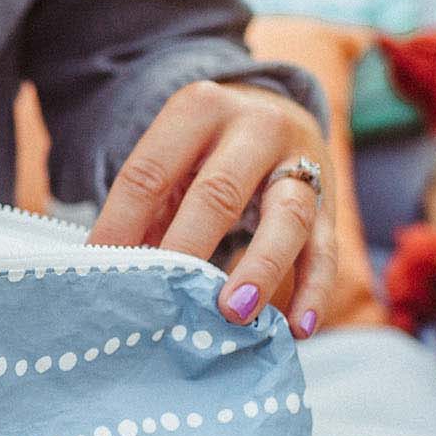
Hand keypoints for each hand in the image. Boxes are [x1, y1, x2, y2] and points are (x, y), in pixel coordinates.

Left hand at [88, 81, 336, 338]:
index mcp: (199, 109)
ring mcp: (300, 163)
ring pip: (288, 216)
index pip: (150, 172)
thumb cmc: (208, 152)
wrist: (278, 113)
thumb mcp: (174, 161)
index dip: (122, 224)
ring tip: (235, 313)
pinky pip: (326, 249)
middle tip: (171, 295)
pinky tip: (299, 326)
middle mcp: (255, 127)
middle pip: (219, 190)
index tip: (103, 272)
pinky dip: (314, 290)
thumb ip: (148, 211)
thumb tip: (114, 272)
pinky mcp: (331, 201)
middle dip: (191, 245)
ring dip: (261, 268)